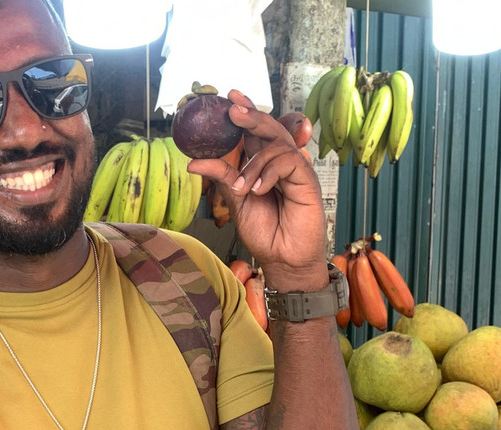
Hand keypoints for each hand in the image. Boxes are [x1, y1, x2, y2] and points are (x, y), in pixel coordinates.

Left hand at [186, 90, 326, 287]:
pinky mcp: (307, 180)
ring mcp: (295, 170)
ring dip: (254, 163)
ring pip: (278, 142)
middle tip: (233, 109)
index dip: (246, 112)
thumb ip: (221, 178)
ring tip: (242, 189)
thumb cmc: (265, 232)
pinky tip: (258, 190)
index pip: (256, 132)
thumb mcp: (236, 202)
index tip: (229, 97)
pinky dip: (269, 173)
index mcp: (264, 165)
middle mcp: (281, 163)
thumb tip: (193, 162)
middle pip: (270, 128)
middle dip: (251, 116)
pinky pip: (289, 160)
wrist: (283, 259)